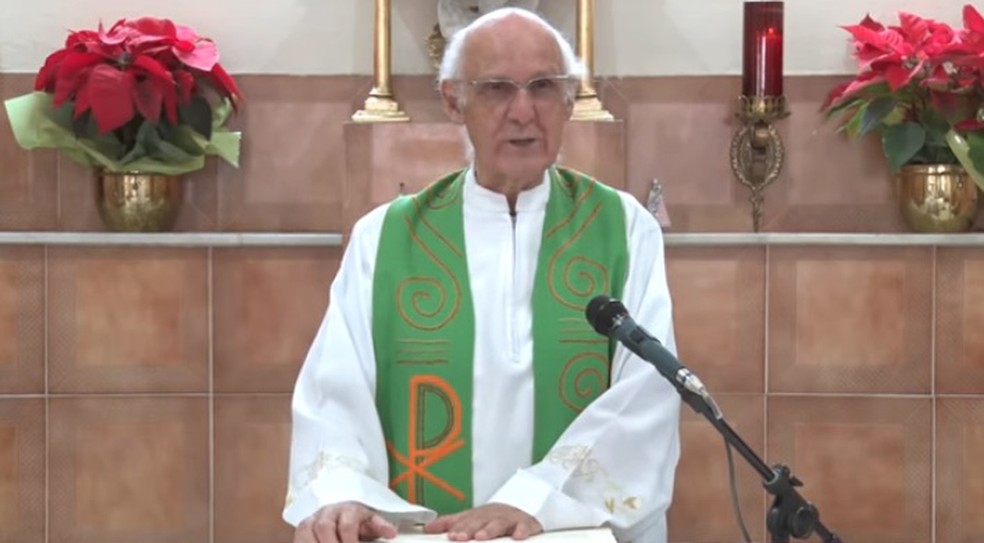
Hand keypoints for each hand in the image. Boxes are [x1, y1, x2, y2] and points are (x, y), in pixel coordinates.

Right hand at [294, 501, 397, 542]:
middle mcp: (327, 512)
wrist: (341, 512)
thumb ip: (380, 526)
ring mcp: (312, 519)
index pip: (347, 525)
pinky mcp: (301, 529)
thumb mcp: (370, 522)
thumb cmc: (358, 520)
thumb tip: (391, 532)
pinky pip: (298, 538)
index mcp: (348, 510)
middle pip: (324, 526)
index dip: (350, 542)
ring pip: (306, 530)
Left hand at [423, 503, 542, 540]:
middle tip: (459, 538)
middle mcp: (492, 516)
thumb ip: (450, 523)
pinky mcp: (525, 522)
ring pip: (499, 523)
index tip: (449, 536)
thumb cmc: (493, 517)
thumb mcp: (472, 518)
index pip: (465, 521)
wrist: (523, 505)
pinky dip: (521, 530)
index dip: (457, 528)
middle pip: (479, 521)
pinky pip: (524, 526)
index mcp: (478, 515)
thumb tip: (427, 528)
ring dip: (490, 530)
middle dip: (469, 529)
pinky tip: (517, 536)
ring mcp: (509, 518)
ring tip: (481, 537)